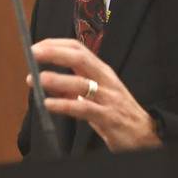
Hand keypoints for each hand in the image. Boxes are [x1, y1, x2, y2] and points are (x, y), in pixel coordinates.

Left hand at [29, 39, 160, 151]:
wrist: (144, 133)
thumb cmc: (117, 112)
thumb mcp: (96, 94)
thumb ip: (73, 88)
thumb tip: (47, 83)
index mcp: (102, 71)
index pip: (78, 49)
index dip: (55, 45)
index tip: (35, 47)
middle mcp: (105, 80)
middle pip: (79, 58)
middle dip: (54, 53)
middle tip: (32, 54)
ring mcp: (108, 98)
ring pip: (81, 83)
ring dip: (56, 79)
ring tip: (36, 79)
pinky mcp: (108, 117)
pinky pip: (84, 109)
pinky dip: (64, 105)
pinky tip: (48, 104)